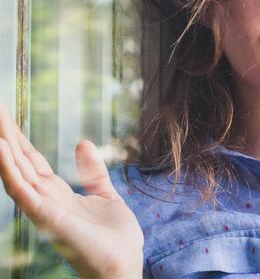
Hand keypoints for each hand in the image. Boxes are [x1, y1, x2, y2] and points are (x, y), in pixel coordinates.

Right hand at [0, 103, 142, 278]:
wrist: (124, 265)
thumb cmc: (114, 238)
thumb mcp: (104, 194)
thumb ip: (92, 171)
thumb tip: (82, 142)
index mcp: (59, 194)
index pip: (33, 162)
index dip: (20, 141)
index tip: (7, 119)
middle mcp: (46, 200)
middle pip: (22, 163)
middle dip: (7, 138)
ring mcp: (45, 209)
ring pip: (18, 174)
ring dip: (4, 149)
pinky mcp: (49, 218)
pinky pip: (25, 192)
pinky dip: (12, 171)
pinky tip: (2, 151)